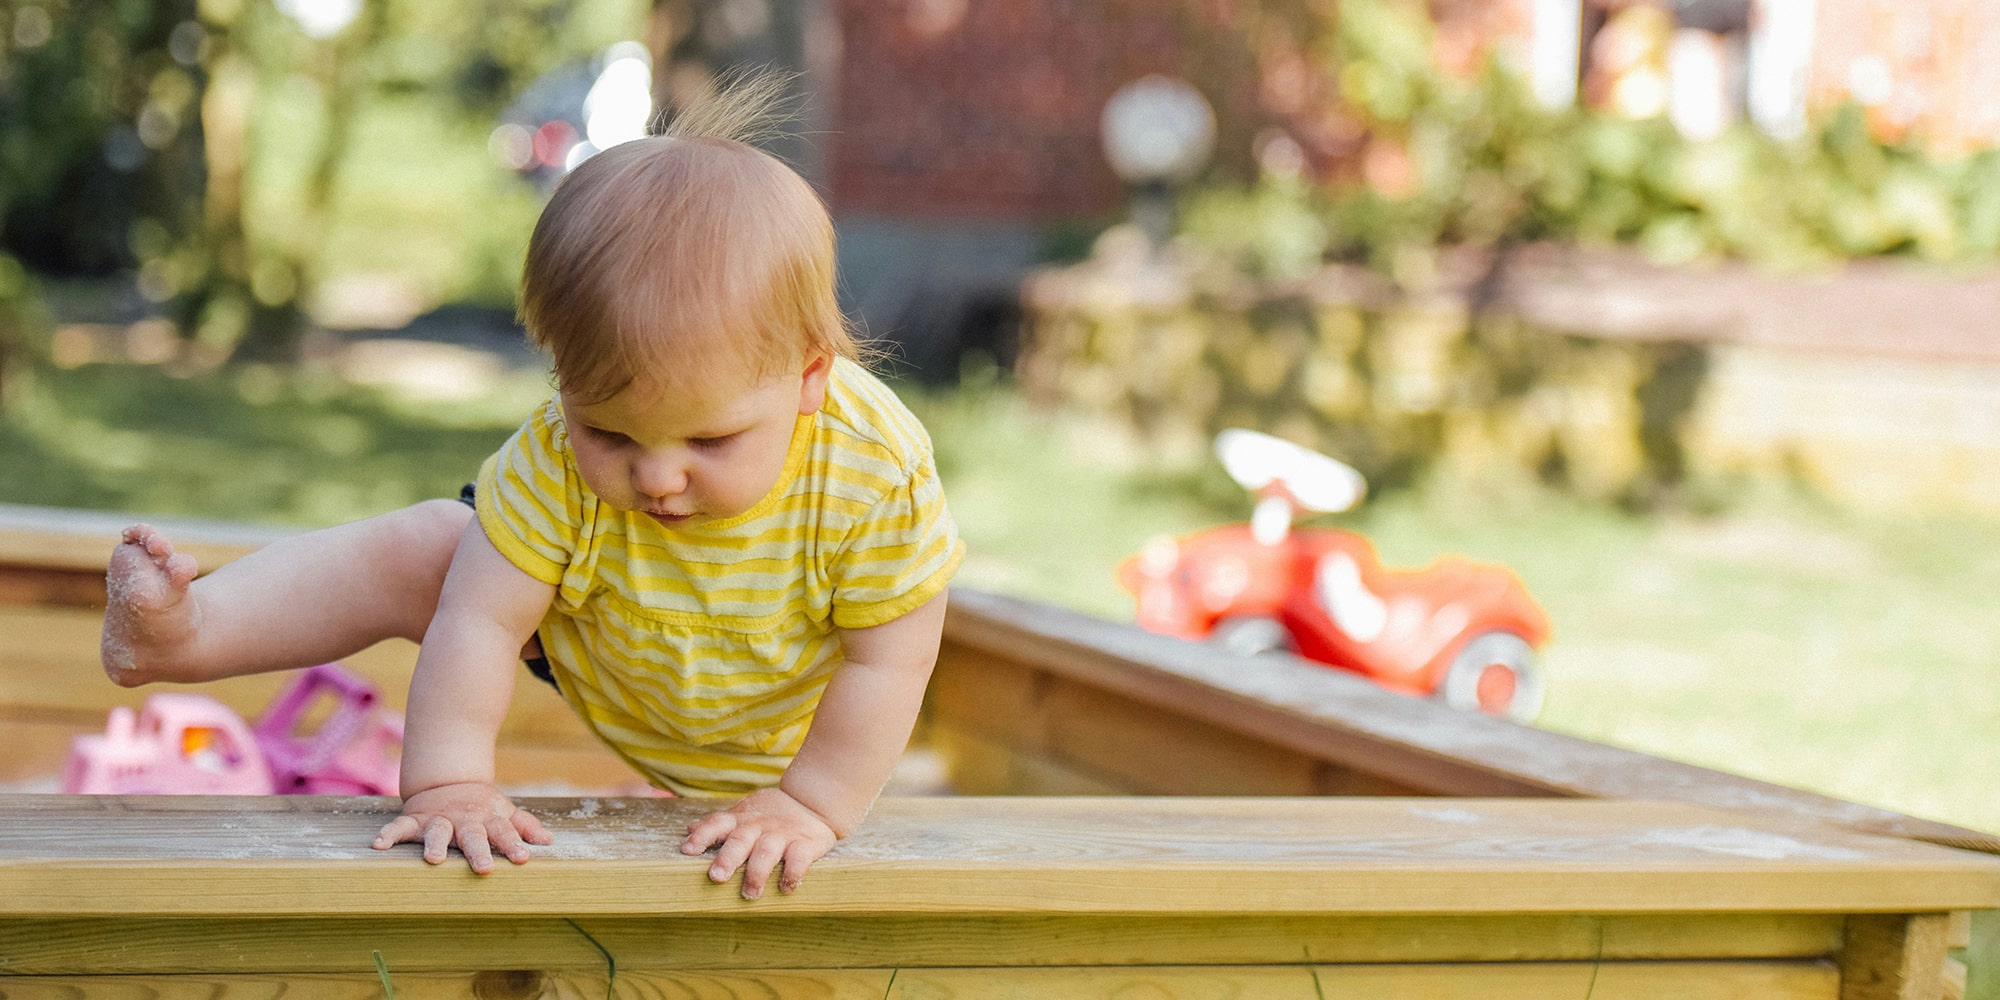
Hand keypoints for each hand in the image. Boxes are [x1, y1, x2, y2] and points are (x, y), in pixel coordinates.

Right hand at [371, 781, 553, 874]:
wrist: (448, 782)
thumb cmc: (481, 807)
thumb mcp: (503, 812)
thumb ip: (524, 826)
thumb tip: (549, 842)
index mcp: (488, 819)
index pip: (504, 832)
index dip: (514, 844)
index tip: (523, 859)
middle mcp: (464, 820)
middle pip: (472, 835)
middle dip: (478, 850)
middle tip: (485, 868)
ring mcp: (438, 819)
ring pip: (436, 831)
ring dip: (435, 843)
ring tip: (433, 859)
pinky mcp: (415, 819)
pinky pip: (399, 826)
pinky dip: (388, 834)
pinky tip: (378, 845)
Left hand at [681, 787, 837, 898]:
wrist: (812, 801)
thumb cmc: (771, 813)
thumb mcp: (744, 812)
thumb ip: (720, 823)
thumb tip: (688, 828)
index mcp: (740, 819)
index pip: (716, 823)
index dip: (702, 836)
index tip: (687, 850)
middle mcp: (758, 826)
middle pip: (740, 840)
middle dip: (728, 858)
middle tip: (716, 877)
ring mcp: (782, 834)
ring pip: (767, 851)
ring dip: (757, 873)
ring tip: (750, 894)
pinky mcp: (805, 844)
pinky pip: (799, 859)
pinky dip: (793, 873)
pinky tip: (786, 887)